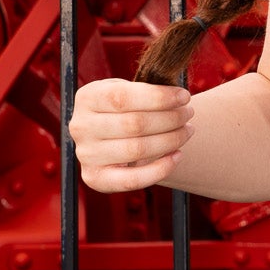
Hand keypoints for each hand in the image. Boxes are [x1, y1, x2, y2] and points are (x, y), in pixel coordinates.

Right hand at [68, 79, 193, 192]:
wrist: (106, 134)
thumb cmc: (123, 107)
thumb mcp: (127, 90)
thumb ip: (146, 91)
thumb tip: (179, 98)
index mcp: (87, 97)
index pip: (124, 97)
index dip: (159, 97)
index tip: (184, 97)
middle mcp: (81, 126)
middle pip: (134, 124)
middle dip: (170, 118)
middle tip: (188, 114)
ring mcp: (86, 154)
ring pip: (137, 149)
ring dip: (170, 140)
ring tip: (187, 131)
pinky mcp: (95, 178)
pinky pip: (132, 180)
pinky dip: (160, 169)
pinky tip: (177, 155)